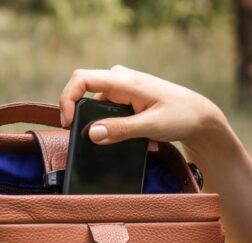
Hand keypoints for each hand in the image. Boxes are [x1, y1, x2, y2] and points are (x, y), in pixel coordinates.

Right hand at [59, 65, 225, 147]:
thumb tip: (92, 134)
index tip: (68, 123)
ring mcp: (123, 89)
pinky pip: (109, 112)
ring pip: (97, 106)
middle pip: (85, 92)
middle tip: (95, 139)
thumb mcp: (150, 126)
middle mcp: (120, 79)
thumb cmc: (181, 116)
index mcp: (124, 80)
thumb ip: (120, 130)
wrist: (199, 117)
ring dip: (105, 125)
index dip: (67, 99)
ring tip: (128, 138)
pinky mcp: (127, 99)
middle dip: (85, 117)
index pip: (82, 79)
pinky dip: (116, 126)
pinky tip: (134, 136)